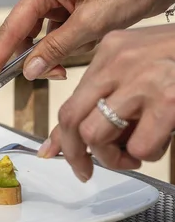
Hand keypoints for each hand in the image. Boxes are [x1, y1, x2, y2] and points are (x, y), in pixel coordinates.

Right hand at [0, 0, 174, 87]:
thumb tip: (28, 71)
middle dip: (23, 60)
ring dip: (46, 58)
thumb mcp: (92, 23)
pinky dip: (59, 51)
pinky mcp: (69, 9)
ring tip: (60, 71)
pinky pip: (54, 36)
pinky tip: (73, 56)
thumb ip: (57, 48)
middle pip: (20, 34)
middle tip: (18, 82)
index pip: (11, 29)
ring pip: (37, 38)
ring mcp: (56, 0)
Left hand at [37, 25, 174, 181]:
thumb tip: (61, 141)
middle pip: (72, 119)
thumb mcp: (137, 68)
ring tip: (132, 155)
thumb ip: (104, 96)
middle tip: (87, 170)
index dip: (61, 137)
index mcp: (109, 51)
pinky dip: (146, 155)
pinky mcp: (169, 100)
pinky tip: (160, 143)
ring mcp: (144, 79)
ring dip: (112, 159)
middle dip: (75, 154)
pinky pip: (139, 147)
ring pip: (97, 135)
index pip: (68, 100)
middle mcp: (119, 61)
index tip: (57, 155)